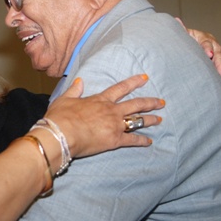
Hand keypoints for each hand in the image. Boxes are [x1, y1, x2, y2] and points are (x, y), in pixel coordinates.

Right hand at [44, 74, 164, 157]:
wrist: (61, 134)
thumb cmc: (60, 117)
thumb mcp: (64, 99)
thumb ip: (74, 90)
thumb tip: (79, 81)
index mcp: (100, 100)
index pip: (120, 88)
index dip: (134, 82)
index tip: (145, 78)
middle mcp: (111, 111)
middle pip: (135, 104)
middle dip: (150, 102)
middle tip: (161, 102)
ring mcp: (115, 125)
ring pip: (138, 121)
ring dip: (150, 120)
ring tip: (159, 119)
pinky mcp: (115, 140)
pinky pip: (132, 140)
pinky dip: (142, 141)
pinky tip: (149, 141)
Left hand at [176, 18, 220, 87]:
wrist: (191, 40)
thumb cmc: (186, 38)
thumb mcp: (184, 34)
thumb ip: (181, 29)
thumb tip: (175, 20)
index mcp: (203, 37)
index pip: (206, 43)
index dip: (207, 48)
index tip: (209, 55)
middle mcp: (213, 45)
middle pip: (218, 55)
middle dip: (220, 65)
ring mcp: (217, 53)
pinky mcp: (218, 60)